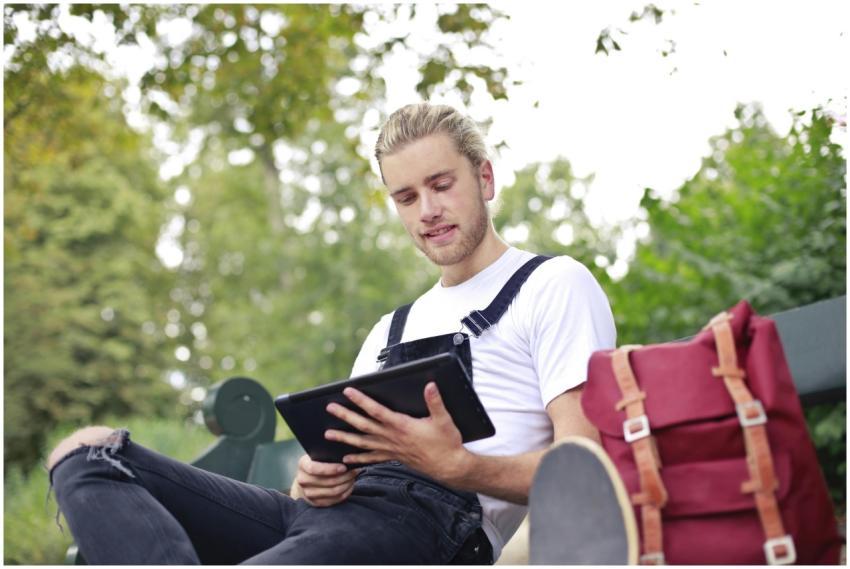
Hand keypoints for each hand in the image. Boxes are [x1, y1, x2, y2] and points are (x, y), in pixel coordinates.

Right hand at [290, 454, 357, 506]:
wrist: (306, 478)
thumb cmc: (316, 462)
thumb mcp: (318, 455)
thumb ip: (328, 455)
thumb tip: (346, 457)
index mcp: (302, 465)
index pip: (314, 468)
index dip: (330, 469)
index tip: (344, 467)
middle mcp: (303, 480)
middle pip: (327, 481)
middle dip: (344, 476)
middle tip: (355, 470)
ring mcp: (308, 493)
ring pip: (333, 492)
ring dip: (346, 484)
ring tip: (353, 477)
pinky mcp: (316, 503)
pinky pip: (334, 500)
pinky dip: (345, 492)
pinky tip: (350, 485)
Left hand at [324, 382, 471, 484]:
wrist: (449, 466)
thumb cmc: (446, 443)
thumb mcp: (444, 420)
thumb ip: (435, 402)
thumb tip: (430, 385)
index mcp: (401, 425)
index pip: (376, 410)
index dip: (361, 400)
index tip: (348, 392)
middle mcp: (392, 437)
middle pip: (363, 425)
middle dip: (345, 416)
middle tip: (329, 409)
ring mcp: (391, 449)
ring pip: (363, 443)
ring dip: (345, 438)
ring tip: (329, 435)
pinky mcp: (393, 457)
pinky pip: (371, 458)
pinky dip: (358, 458)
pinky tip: (346, 459)